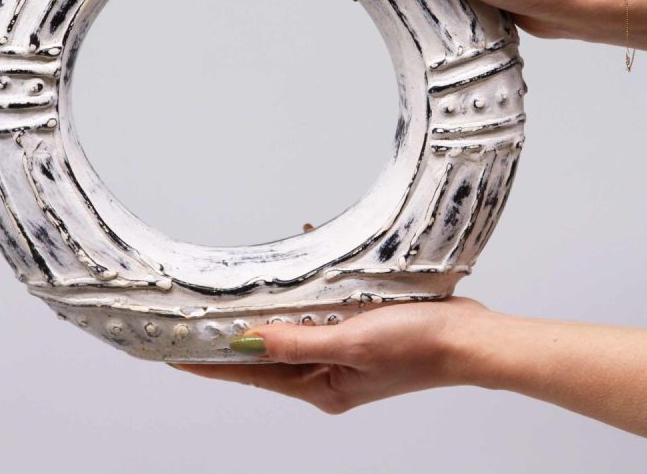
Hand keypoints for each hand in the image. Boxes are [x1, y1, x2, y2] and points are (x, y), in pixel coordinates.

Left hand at [172, 297, 486, 413]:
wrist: (470, 338)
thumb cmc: (419, 346)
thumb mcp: (351, 342)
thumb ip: (297, 341)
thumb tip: (248, 340)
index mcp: (321, 384)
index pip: (252, 372)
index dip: (213, 361)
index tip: (176, 353)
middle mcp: (328, 372)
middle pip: (268, 351)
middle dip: (236, 333)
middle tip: (201, 315)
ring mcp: (344, 351)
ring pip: (293, 328)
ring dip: (272, 308)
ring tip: (240, 289)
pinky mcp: (359, 329)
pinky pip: (321, 310)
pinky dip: (309, 290)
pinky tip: (305, 260)